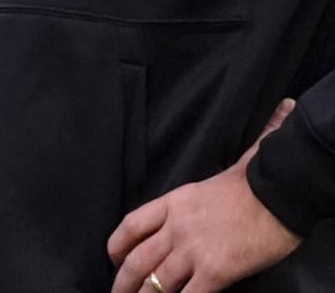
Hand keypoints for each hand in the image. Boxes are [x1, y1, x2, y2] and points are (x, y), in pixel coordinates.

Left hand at [107, 99, 301, 292]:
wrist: (277, 193)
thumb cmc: (254, 180)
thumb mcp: (221, 171)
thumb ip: (225, 163)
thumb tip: (264, 113)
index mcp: (174, 201)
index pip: (133, 223)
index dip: (117, 243)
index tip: (111, 257)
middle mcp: (176, 225)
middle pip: (138, 258)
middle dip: (123, 280)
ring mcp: (192, 249)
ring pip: (156, 281)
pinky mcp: (214, 272)